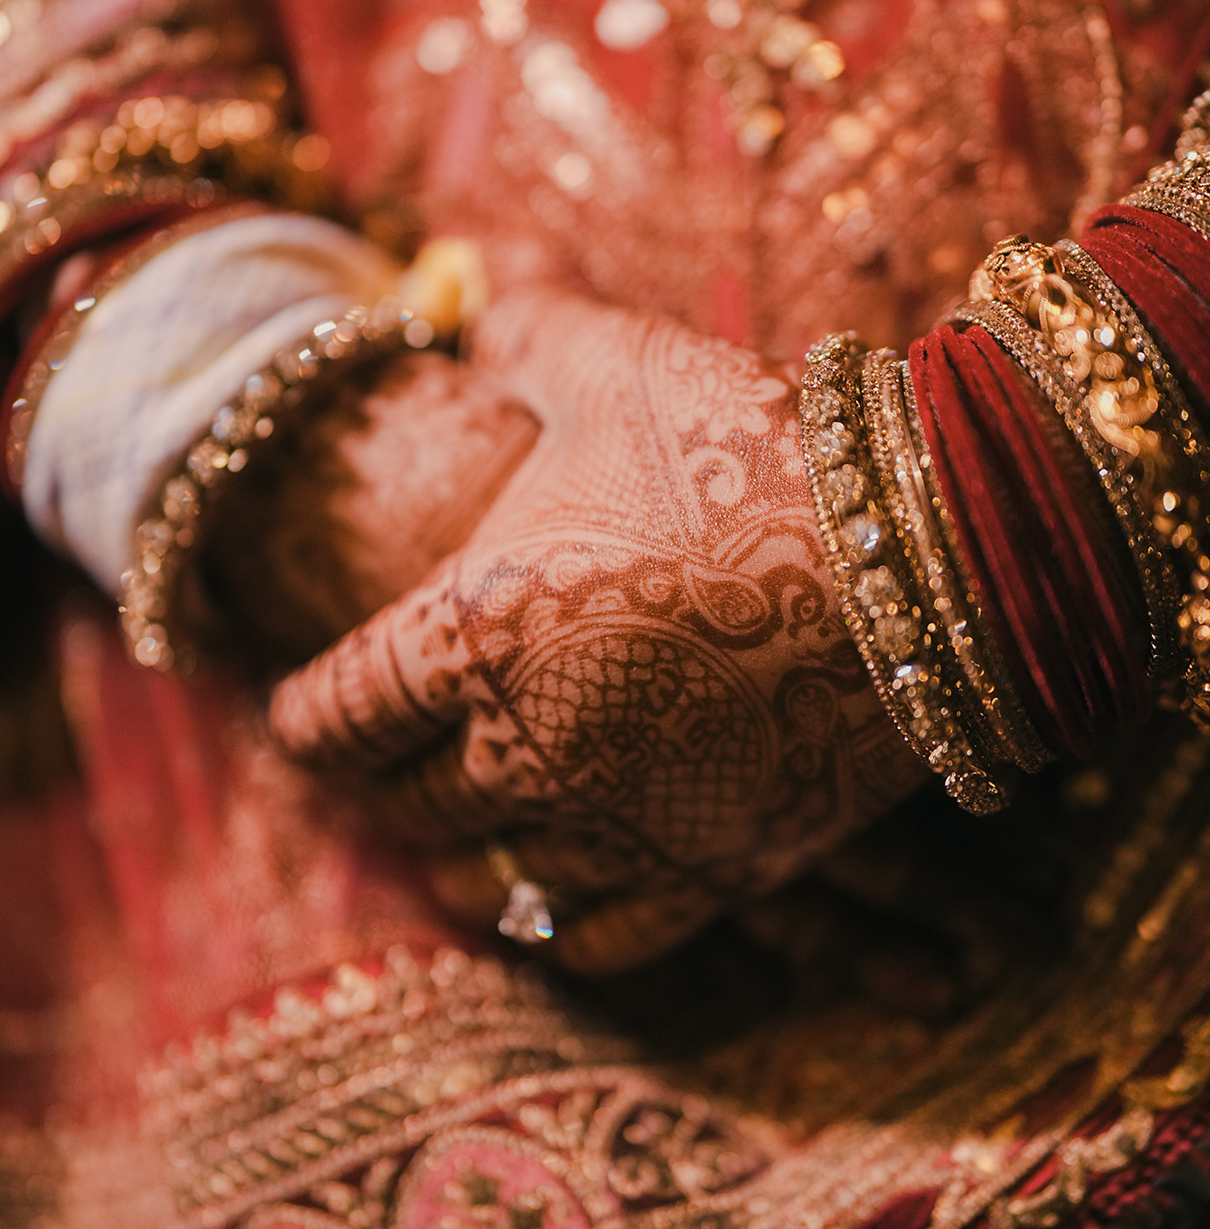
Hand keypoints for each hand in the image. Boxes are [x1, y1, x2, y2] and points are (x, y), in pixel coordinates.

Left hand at [269, 287, 918, 968]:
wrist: (929, 545)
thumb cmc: (752, 441)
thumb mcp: (614, 363)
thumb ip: (520, 330)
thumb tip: (471, 290)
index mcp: (473, 632)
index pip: (330, 716)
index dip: (300, 715)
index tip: (298, 710)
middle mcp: (530, 747)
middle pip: (405, 802)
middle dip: (381, 781)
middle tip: (385, 760)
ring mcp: (624, 823)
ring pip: (489, 880)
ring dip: (458, 858)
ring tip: (459, 837)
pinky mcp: (716, 872)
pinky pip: (598, 938)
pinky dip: (558, 923)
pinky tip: (556, 896)